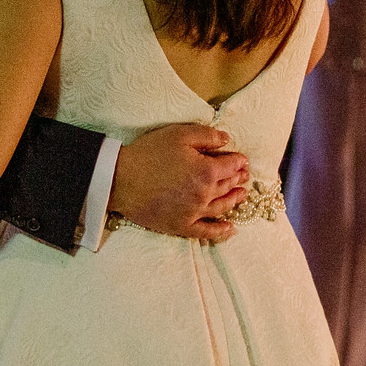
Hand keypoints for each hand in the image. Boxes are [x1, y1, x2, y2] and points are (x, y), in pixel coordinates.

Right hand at [110, 124, 252, 244]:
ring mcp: (194, 212)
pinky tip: (230, 228)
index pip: (231, 166)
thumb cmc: (149, 153)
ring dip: (234, 200)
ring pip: (222, 207)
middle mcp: (205, 194)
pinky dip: (220, 231)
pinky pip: (206, 231)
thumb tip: (227, 139)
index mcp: (207, 171)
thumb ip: (207, 136)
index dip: (239, 161)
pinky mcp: (181, 226)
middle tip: (244, 176)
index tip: (242, 160)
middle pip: (228, 186)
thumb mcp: (179, 134)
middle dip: (238, 179)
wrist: (120, 180)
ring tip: (241, 195)